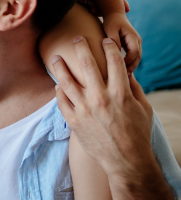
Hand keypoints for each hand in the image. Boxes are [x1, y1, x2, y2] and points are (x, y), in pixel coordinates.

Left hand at [52, 37, 152, 178]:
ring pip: (66, 81)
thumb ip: (133, 88)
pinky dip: (59, 91)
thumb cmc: (138, 134)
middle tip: (76, 38)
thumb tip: (126, 72)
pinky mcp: (74, 121)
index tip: (105, 40)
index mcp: (120, 93)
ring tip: (55, 58)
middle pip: (87, 65)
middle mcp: (100, 98)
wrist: (126, 161)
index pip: (114, 62)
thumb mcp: (143, 108)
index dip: (109, 48)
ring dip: (59, 67)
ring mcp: (85, 109)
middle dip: (81, 47)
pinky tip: (58, 85)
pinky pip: (61, 101)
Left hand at [102, 12, 141, 71]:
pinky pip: (132, 56)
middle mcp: (137, 41)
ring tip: (123, 76)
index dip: (128, 61)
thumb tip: (114, 52)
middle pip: (137, 57)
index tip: (120, 68)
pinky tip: (122, 71)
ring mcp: (136, 43)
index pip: (134, 52)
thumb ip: (113, 39)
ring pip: (136, 58)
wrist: (115, 14)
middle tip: (123, 77)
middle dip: (131, 66)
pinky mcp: (132, 45)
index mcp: (133, 37)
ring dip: (131, 66)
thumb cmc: (111, 21)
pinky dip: (129, 63)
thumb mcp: (110, 29)